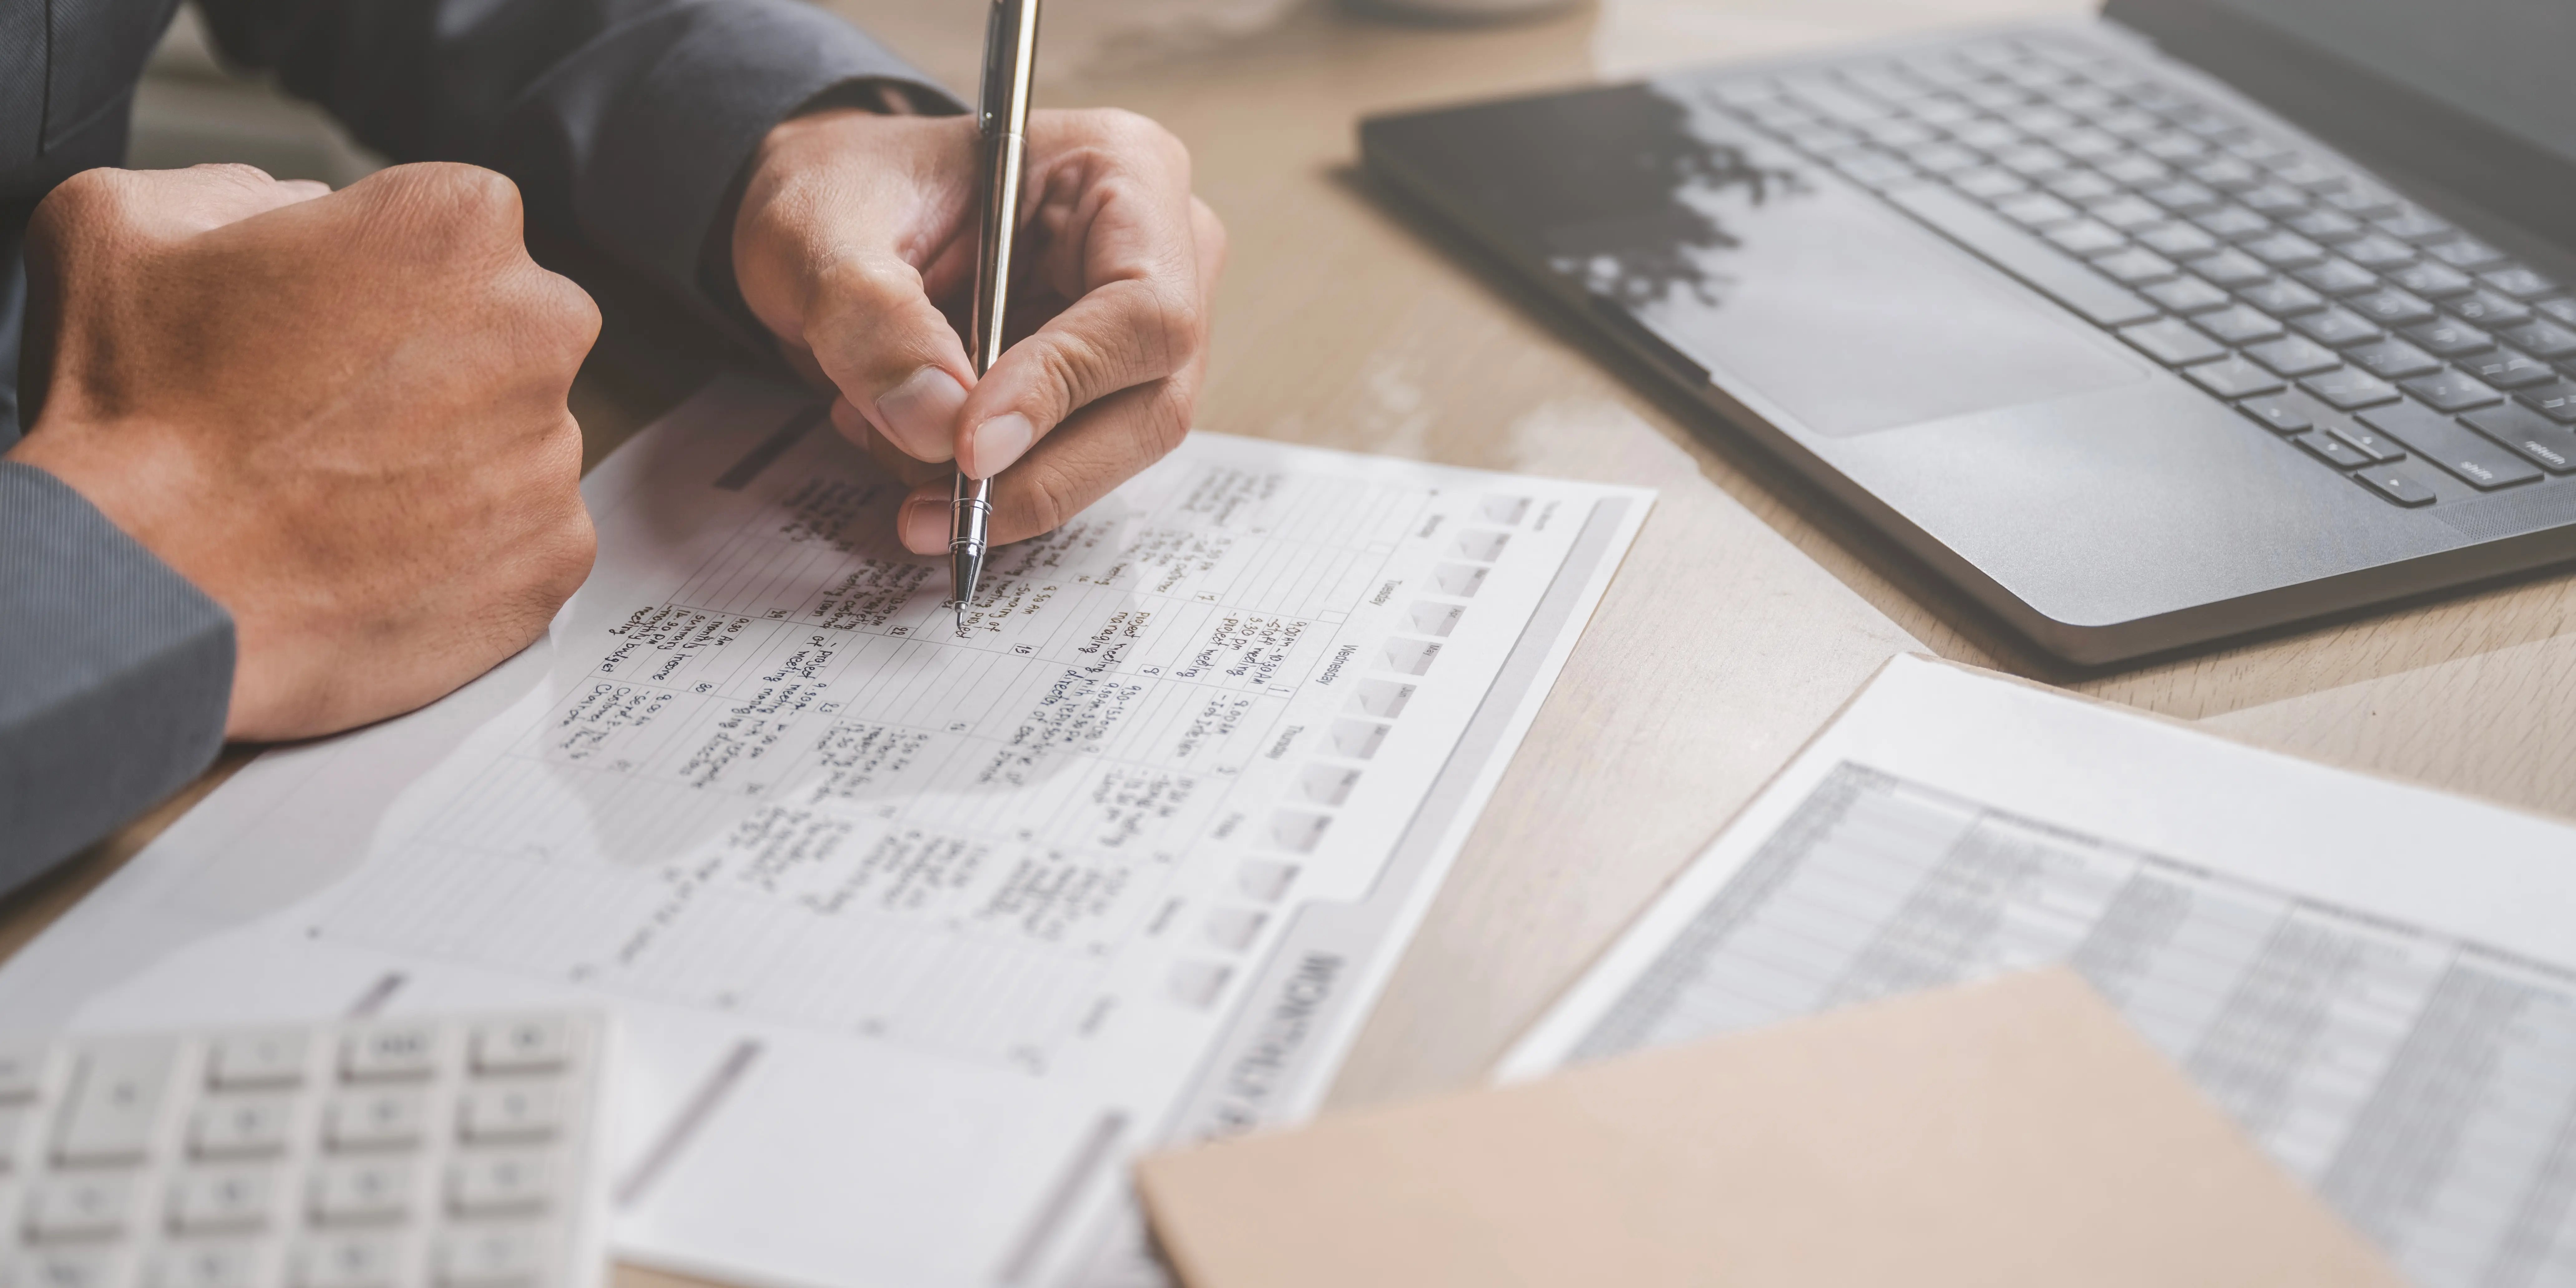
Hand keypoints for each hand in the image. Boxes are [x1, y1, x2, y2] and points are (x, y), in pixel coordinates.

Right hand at [7, 163, 599, 741]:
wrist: (150, 592)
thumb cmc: (132, 417)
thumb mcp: (121, 220)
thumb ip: (233, 188)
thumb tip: (293, 210)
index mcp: (458, 226)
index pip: (452, 226)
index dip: (380, 272)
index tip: (327, 318)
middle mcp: (537, 330)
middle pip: (502, 327)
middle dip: (433, 359)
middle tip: (330, 410)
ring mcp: (553, 452)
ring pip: (512, 435)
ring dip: (446, 456)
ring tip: (339, 491)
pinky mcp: (556, 554)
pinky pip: (522, 534)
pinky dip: (465, 547)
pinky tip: (376, 554)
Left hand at [732, 106, 1225, 552]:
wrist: (838, 217)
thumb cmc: (847, 192)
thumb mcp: (821, 229)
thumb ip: (870, 316)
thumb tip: (936, 428)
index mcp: (1124, 171)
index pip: (1143, 310)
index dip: (1062, 388)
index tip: (969, 447)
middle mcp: (1164, 251)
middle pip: (1150, 404)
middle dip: (1037, 472)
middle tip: (931, 513)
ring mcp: (1143, 330)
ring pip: (1117, 452)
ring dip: (1005, 485)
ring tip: (888, 445)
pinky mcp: (1110, 388)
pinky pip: (1075, 465)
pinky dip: (993, 483)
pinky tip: (911, 449)